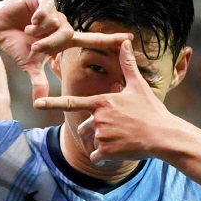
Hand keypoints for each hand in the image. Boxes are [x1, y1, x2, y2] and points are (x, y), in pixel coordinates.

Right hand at [0, 0, 131, 101]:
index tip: (130, 39)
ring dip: (41, 33)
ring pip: (57, 23)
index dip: (110, 40)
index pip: (92, 39)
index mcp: (64, 39)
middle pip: (68, 35)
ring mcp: (53, 12)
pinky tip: (28, 22)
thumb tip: (39, 102)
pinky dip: (37, 20)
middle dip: (50, 44)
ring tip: (28, 33)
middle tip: (35, 47)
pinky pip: (47, 11)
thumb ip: (39, 82)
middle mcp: (62, 24)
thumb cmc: (16, 45)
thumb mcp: (30, 65)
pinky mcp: (42, 1)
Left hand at [34, 40, 173, 164]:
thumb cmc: (151, 110)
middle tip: (117, 129)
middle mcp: (97, 118)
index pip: (71, 102)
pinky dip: (104, 159)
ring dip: (102, 143)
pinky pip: (96, 158)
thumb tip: (125, 42)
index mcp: (102, 102)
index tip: (37, 103)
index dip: (52, 102)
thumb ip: (128, 65)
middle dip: (94, 130)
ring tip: (122, 139)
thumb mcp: (139, 86)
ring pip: (91, 142)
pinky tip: (119, 153)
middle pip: (83, 127)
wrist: (163, 135)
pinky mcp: (106, 151)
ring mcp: (101, 136)